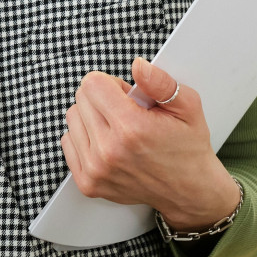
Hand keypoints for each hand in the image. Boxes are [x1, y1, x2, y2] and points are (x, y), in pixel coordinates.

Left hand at [60, 57, 241, 230]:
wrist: (188, 190)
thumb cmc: (187, 147)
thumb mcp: (187, 106)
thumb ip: (160, 82)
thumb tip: (137, 65)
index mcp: (131, 128)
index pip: (92, 84)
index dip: (112, 83)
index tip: (127, 95)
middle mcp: (108, 151)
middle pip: (81, 99)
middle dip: (102, 99)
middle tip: (127, 113)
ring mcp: (95, 170)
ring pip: (73, 119)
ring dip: (92, 118)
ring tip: (119, 129)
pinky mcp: (88, 183)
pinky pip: (68, 142)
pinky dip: (85, 138)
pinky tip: (108, 143)